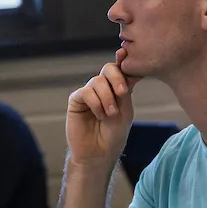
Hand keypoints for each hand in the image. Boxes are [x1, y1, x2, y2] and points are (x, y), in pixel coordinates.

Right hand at [66, 48, 141, 168]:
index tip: (124, 53)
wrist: (99, 153)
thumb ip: (125, 91)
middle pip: (108, 69)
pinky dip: (96, 103)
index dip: (123, 61)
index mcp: (117, 89)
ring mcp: (89, 93)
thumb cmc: (114, 135)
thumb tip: (130, 72)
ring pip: (97, 81)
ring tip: (110, 114)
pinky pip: (86, 92)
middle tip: (122, 92)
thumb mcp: (125, 111)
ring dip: (107, 98)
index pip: (120, 70)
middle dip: (116, 77)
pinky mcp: (76, 100)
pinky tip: (99, 115)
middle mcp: (103, 89)